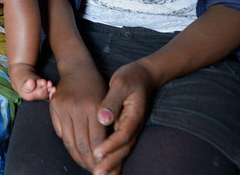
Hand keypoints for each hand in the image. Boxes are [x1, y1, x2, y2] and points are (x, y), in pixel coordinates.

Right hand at [48, 62, 108, 171]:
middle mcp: (76, 107)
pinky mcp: (53, 107)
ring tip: (86, 164)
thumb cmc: (97, 88)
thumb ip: (108, 128)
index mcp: (93, 107)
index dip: (100, 157)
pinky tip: (76, 151)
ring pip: (69, 141)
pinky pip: (60, 133)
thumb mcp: (107, 104)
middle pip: (81, 143)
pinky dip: (68, 145)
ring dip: (78, 157)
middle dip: (89, 162)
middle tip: (95, 171)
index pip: (97, 140)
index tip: (105, 168)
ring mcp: (63, 107)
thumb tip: (110, 156)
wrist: (78, 68)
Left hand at [91, 60, 157, 174]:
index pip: (122, 134)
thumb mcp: (121, 83)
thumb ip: (112, 101)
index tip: (97, 153)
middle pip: (123, 148)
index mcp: (134, 115)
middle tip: (96, 173)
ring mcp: (131, 129)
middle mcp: (134, 126)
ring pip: (121, 150)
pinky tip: (102, 166)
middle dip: (110, 163)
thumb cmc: (131, 77)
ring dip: (111, 164)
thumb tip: (102, 118)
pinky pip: (118, 146)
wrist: (144, 75)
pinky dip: (111, 158)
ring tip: (97, 174)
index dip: (110, 145)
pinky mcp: (125, 129)